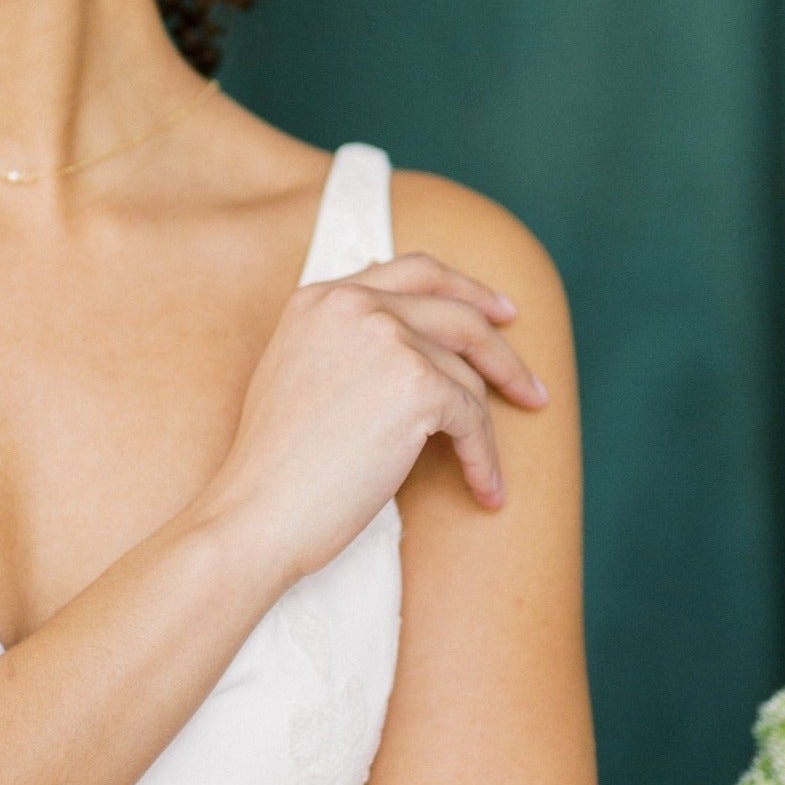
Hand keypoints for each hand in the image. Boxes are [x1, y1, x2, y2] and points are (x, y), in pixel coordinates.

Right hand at [200, 251, 547, 581]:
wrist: (258, 511)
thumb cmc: (273, 467)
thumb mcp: (297, 377)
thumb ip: (343, 344)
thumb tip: (410, 343)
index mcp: (320, 298)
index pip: (412, 273)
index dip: (463, 290)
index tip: (496, 312)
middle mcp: (353, 304)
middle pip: (456, 312)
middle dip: (501, 348)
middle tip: (526, 382)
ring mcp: (387, 339)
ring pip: (467, 374)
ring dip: (485, 427)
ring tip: (488, 469)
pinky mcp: (418, 384)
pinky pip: (472, 420)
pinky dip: (484, 459)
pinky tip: (484, 490)